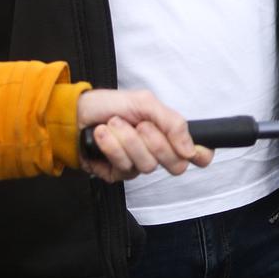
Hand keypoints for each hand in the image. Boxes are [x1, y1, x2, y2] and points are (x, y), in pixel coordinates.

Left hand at [76, 88, 212, 182]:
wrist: (76, 114)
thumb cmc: (111, 105)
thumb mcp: (145, 103)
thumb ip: (172, 122)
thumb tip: (190, 148)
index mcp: (168, 133)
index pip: (196, 153)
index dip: (202, 155)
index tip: (196, 152)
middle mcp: (156, 152)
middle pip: (175, 164)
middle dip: (155, 141)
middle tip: (140, 124)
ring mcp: (137, 164)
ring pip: (147, 165)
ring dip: (127, 140)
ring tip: (114, 124)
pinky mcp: (117, 174)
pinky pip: (124, 168)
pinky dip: (111, 146)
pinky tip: (102, 135)